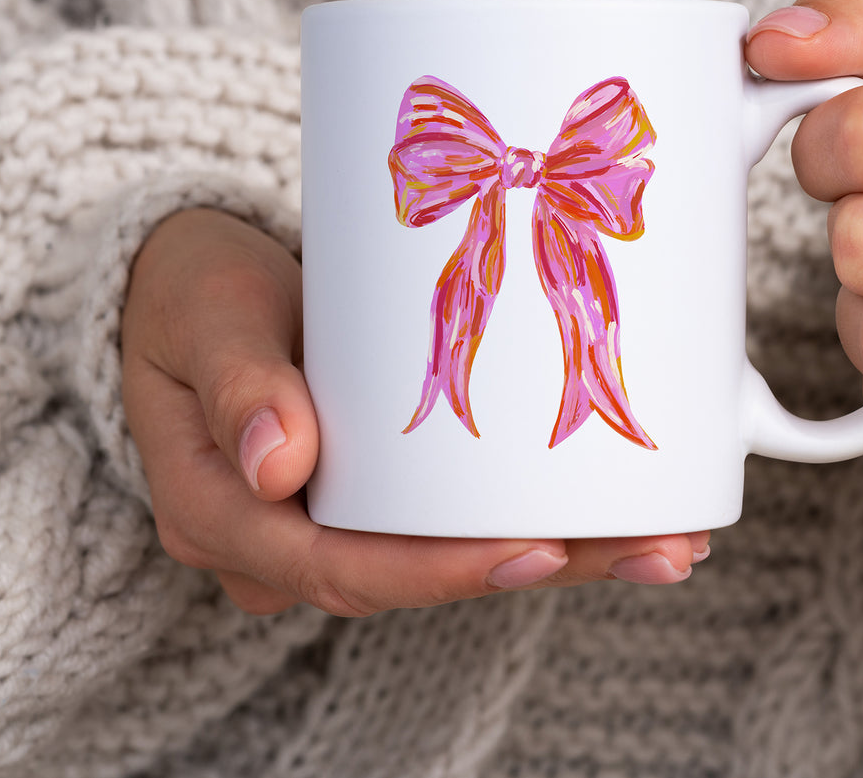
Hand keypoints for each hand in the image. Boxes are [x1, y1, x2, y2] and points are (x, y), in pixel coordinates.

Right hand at [121, 208, 707, 615]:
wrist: (194, 286)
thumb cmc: (191, 291)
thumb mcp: (204, 315)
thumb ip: (237, 383)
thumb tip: (282, 464)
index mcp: (225, 517)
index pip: (341, 569)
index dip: (444, 572)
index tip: (538, 551)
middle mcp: (282, 542)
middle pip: (419, 576)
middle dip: (543, 568)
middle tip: (658, 550)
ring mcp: (332, 522)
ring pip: (450, 557)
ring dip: (565, 553)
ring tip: (670, 539)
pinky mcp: (375, 495)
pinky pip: (455, 522)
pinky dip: (539, 517)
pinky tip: (621, 512)